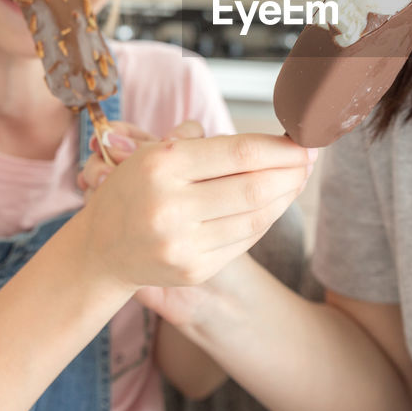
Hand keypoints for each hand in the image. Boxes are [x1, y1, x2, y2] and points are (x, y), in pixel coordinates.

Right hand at [77, 127, 315, 292]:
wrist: (101, 249)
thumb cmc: (136, 190)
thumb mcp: (154, 151)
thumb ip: (204, 141)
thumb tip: (267, 140)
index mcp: (162, 165)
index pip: (240, 153)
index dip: (281, 148)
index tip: (304, 141)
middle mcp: (170, 206)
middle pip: (256, 187)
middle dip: (292, 171)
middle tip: (309, 159)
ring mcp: (182, 243)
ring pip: (256, 216)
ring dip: (285, 196)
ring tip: (297, 179)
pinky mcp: (193, 270)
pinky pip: (245, 240)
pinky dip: (265, 219)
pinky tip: (274, 204)